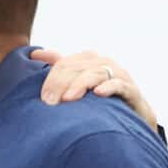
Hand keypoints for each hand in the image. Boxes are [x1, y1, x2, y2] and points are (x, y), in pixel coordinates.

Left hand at [32, 48, 158, 132]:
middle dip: (61, 84)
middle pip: (77, 68)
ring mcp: (118, 74)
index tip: (42, 96)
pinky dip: (108, 87)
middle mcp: (104, 63)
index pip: (64, 63)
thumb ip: (60, 66)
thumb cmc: (101, 97)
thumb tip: (35, 53)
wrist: (133, 114)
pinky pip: (118, 85)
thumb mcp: (78, 80)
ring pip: (95, 74)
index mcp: (89, 59)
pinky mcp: (131, 89)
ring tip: (68, 99)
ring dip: (80, 86)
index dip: (51, 78)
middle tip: (49, 103)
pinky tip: (98, 94)